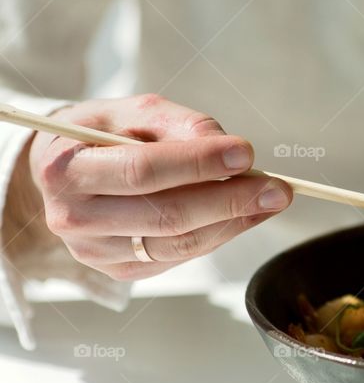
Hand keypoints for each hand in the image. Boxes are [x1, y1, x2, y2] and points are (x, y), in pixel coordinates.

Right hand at [18, 94, 291, 279]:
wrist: (66, 171)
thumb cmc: (103, 134)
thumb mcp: (134, 112)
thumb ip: (181, 125)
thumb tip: (227, 148)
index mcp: (67, 169)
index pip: (143, 171)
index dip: (199, 164)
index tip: (245, 154)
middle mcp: (73, 217)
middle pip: (166, 215)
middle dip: (230, 200)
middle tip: (278, 187)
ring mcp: (96, 252)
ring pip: (179, 243)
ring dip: (234, 221)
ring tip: (271, 199)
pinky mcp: (122, 270)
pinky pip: (181, 256)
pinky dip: (220, 234)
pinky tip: (247, 215)